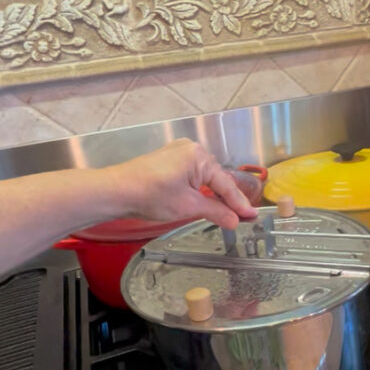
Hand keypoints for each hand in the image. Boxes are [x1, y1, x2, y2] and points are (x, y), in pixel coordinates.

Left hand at [108, 139, 257, 228]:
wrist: (117, 191)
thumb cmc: (152, 196)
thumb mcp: (188, 207)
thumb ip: (216, 212)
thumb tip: (235, 220)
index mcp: (199, 156)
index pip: (225, 184)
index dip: (239, 204)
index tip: (252, 216)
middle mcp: (191, 149)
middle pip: (216, 178)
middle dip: (227, 198)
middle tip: (241, 217)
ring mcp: (178, 152)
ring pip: (203, 177)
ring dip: (212, 195)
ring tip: (226, 212)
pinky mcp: (167, 160)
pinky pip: (191, 174)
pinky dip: (198, 189)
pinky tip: (203, 201)